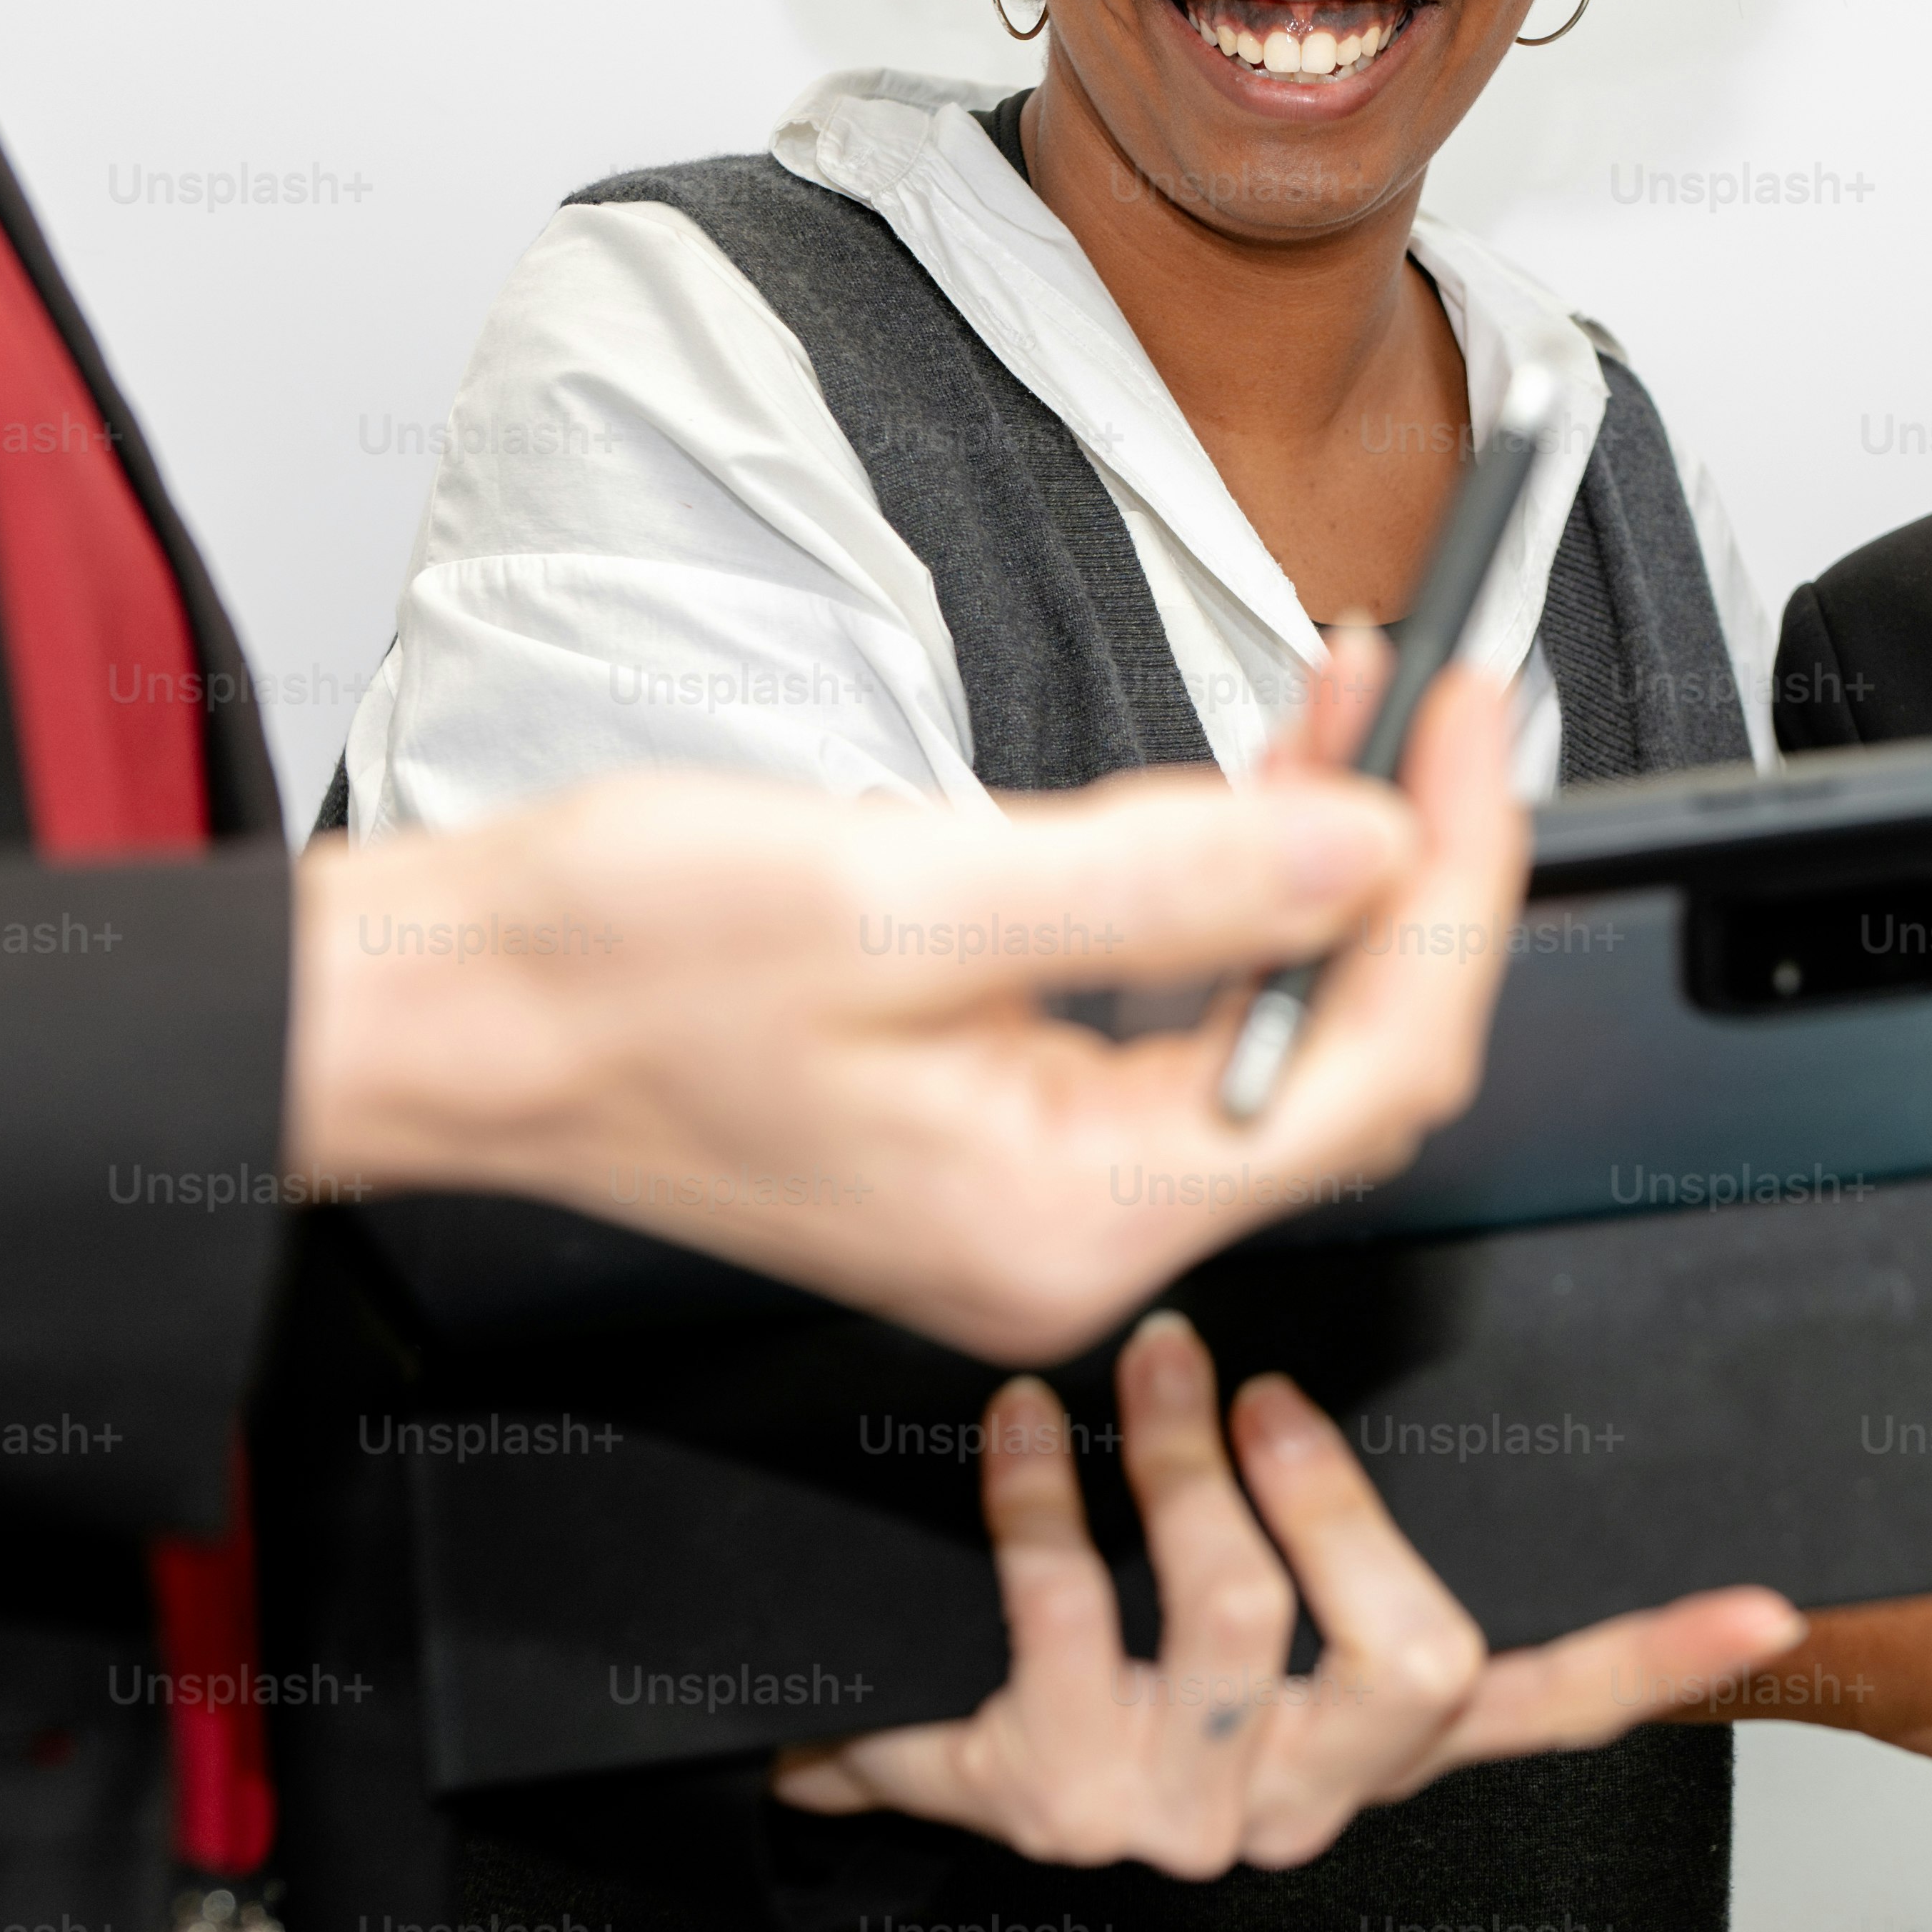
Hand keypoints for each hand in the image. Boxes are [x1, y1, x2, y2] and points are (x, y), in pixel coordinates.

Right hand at [285, 633, 1521, 1362]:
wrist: (449, 1007)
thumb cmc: (612, 964)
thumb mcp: (907, 894)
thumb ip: (1164, 879)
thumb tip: (1367, 845)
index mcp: (1068, 1217)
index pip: (1370, 1065)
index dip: (1455, 879)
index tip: (1482, 720)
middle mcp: (1076, 1237)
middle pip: (1346, 1058)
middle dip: (1416, 864)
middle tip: (1452, 693)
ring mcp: (1040, 1192)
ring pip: (1271, 1028)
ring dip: (1333, 861)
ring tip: (1364, 700)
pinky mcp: (1002, 1126)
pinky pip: (1180, 1018)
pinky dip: (1233, 893)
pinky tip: (1254, 783)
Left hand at [772, 1313, 1804, 1871]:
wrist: (912, 1747)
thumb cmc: (1097, 1652)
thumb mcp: (1242, 1609)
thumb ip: (1337, 1536)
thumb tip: (1406, 1379)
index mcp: (1377, 1746)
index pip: (1547, 1711)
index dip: (1656, 1662)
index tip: (1765, 1609)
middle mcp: (1301, 1801)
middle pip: (1409, 1659)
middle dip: (1330, 1500)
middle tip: (1260, 1390)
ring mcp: (1182, 1816)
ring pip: (1239, 1619)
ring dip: (1184, 1465)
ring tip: (1151, 1368)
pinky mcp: (1055, 1800)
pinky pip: (1068, 1607)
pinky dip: (1040, 1490)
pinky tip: (1025, 1426)